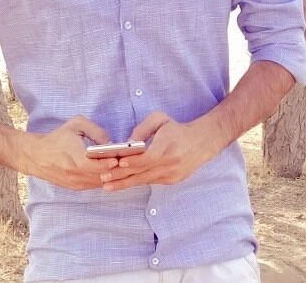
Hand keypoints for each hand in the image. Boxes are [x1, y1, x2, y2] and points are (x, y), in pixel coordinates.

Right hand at [24, 115, 118, 190]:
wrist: (36, 155)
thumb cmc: (57, 137)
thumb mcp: (76, 125)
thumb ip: (96, 131)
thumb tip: (110, 143)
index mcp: (75, 158)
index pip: (99, 166)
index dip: (111, 162)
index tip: (120, 156)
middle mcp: (75, 174)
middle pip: (102, 176)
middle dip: (114, 169)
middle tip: (124, 160)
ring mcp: (75, 183)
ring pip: (99, 183)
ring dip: (109, 175)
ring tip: (118, 164)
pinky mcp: (74, 187)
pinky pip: (93, 185)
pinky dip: (101, 178)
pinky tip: (106, 170)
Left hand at [99, 111, 221, 191]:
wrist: (201, 142)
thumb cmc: (177, 128)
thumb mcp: (160, 119)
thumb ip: (142, 128)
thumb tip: (127, 143)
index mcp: (168, 147)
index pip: (148, 158)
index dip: (133, 162)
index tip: (118, 163)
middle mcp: (171, 163)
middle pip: (142, 172)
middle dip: (121, 177)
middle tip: (104, 179)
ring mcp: (172, 174)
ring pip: (145, 180)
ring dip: (125, 183)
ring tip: (108, 186)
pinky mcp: (172, 180)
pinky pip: (151, 181)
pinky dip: (136, 181)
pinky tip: (123, 183)